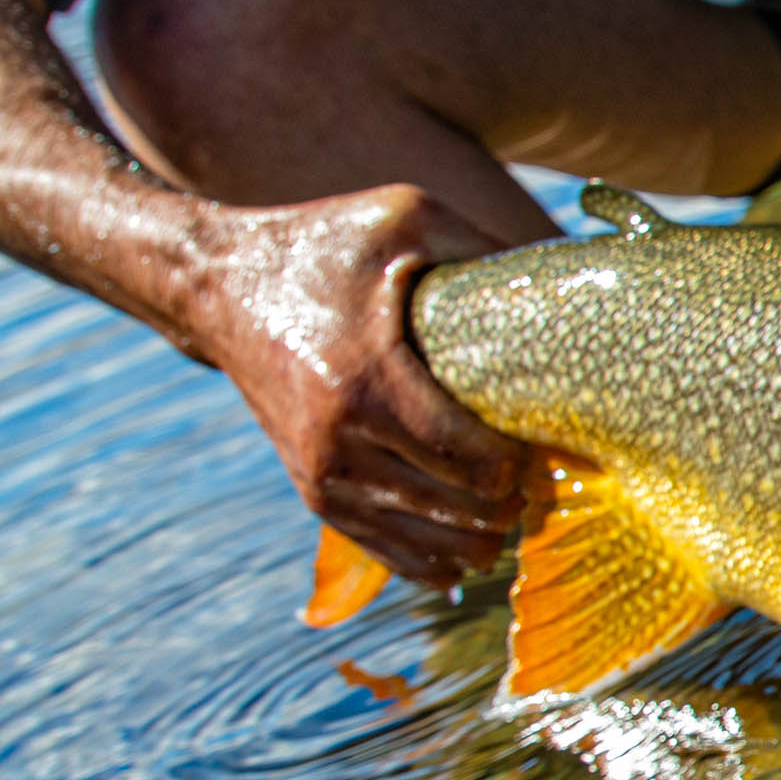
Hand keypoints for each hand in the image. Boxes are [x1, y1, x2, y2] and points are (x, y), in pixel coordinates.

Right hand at [190, 185, 531, 586]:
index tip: (541, 445)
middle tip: (539, 479)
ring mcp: (321, 474)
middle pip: (457, 508)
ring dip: (480, 536)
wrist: (217, 284)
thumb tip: (562, 273)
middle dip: (509, 502)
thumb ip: (482, 247)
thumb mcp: (403, 220)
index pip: (468, 460)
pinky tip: (468, 549)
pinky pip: (387, 552)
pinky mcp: (311, 491)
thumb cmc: (321, 246)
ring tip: (510, 507)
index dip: (518, 467)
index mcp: (367, 381)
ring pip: (428, 542)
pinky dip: (434, 560)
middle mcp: (339, 441)